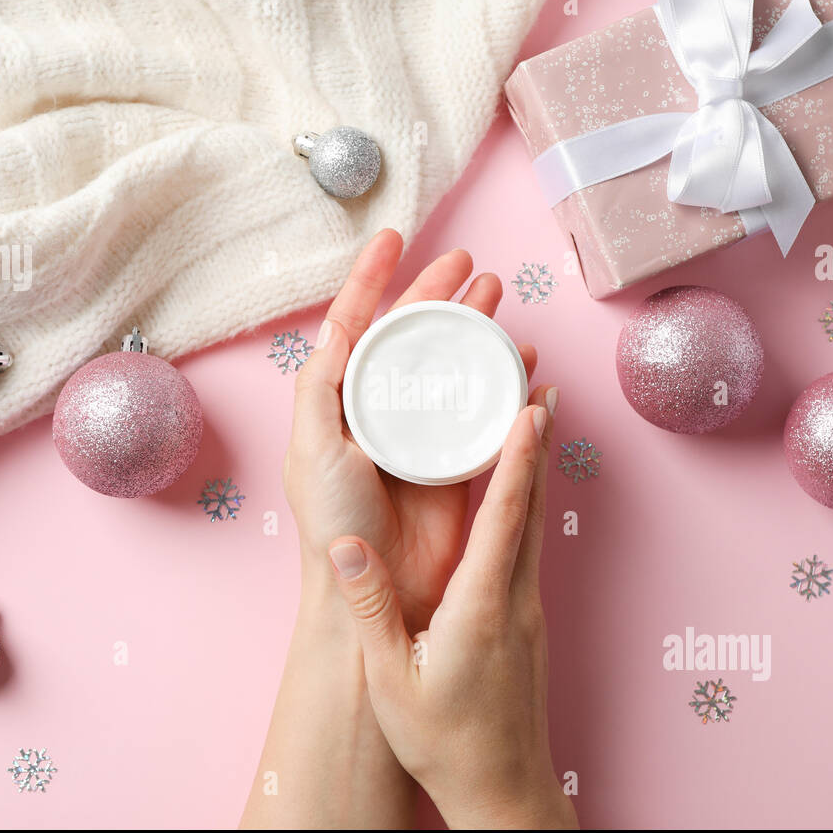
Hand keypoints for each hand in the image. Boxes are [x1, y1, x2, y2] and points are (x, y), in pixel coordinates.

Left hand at [284, 229, 536, 633]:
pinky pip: (482, 409)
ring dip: (472, 330)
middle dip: (436, 295)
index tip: (394, 239)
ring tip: (498, 299)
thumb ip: (320, 388)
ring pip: (450, 366)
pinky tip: (521, 362)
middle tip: (469, 264)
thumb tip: (335, 326)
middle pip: (411, 337)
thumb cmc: (333, 525)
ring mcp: (420, 434)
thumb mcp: (311, 450)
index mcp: (339, 403)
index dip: (372, 279)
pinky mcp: (456, 461)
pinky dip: (502, 383)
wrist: (377, 593)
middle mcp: (380, 412)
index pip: (355, 325)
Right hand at [327, 388, 577, 828]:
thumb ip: (370, 610)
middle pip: (532, 506)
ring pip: (535, 526)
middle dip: (536, 443)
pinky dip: (525, 507)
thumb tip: (346, 546)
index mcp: (482, 606)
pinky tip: (514, 497)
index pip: (505, 515)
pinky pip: (530, 549)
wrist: (503, 791)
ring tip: (531, 422)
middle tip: (540, 385)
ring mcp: (529, 611)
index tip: (531, 405)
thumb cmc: (446, 743)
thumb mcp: (393, 680)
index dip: (519, 456)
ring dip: (534, 471)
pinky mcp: (528, 624)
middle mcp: (516, 599)